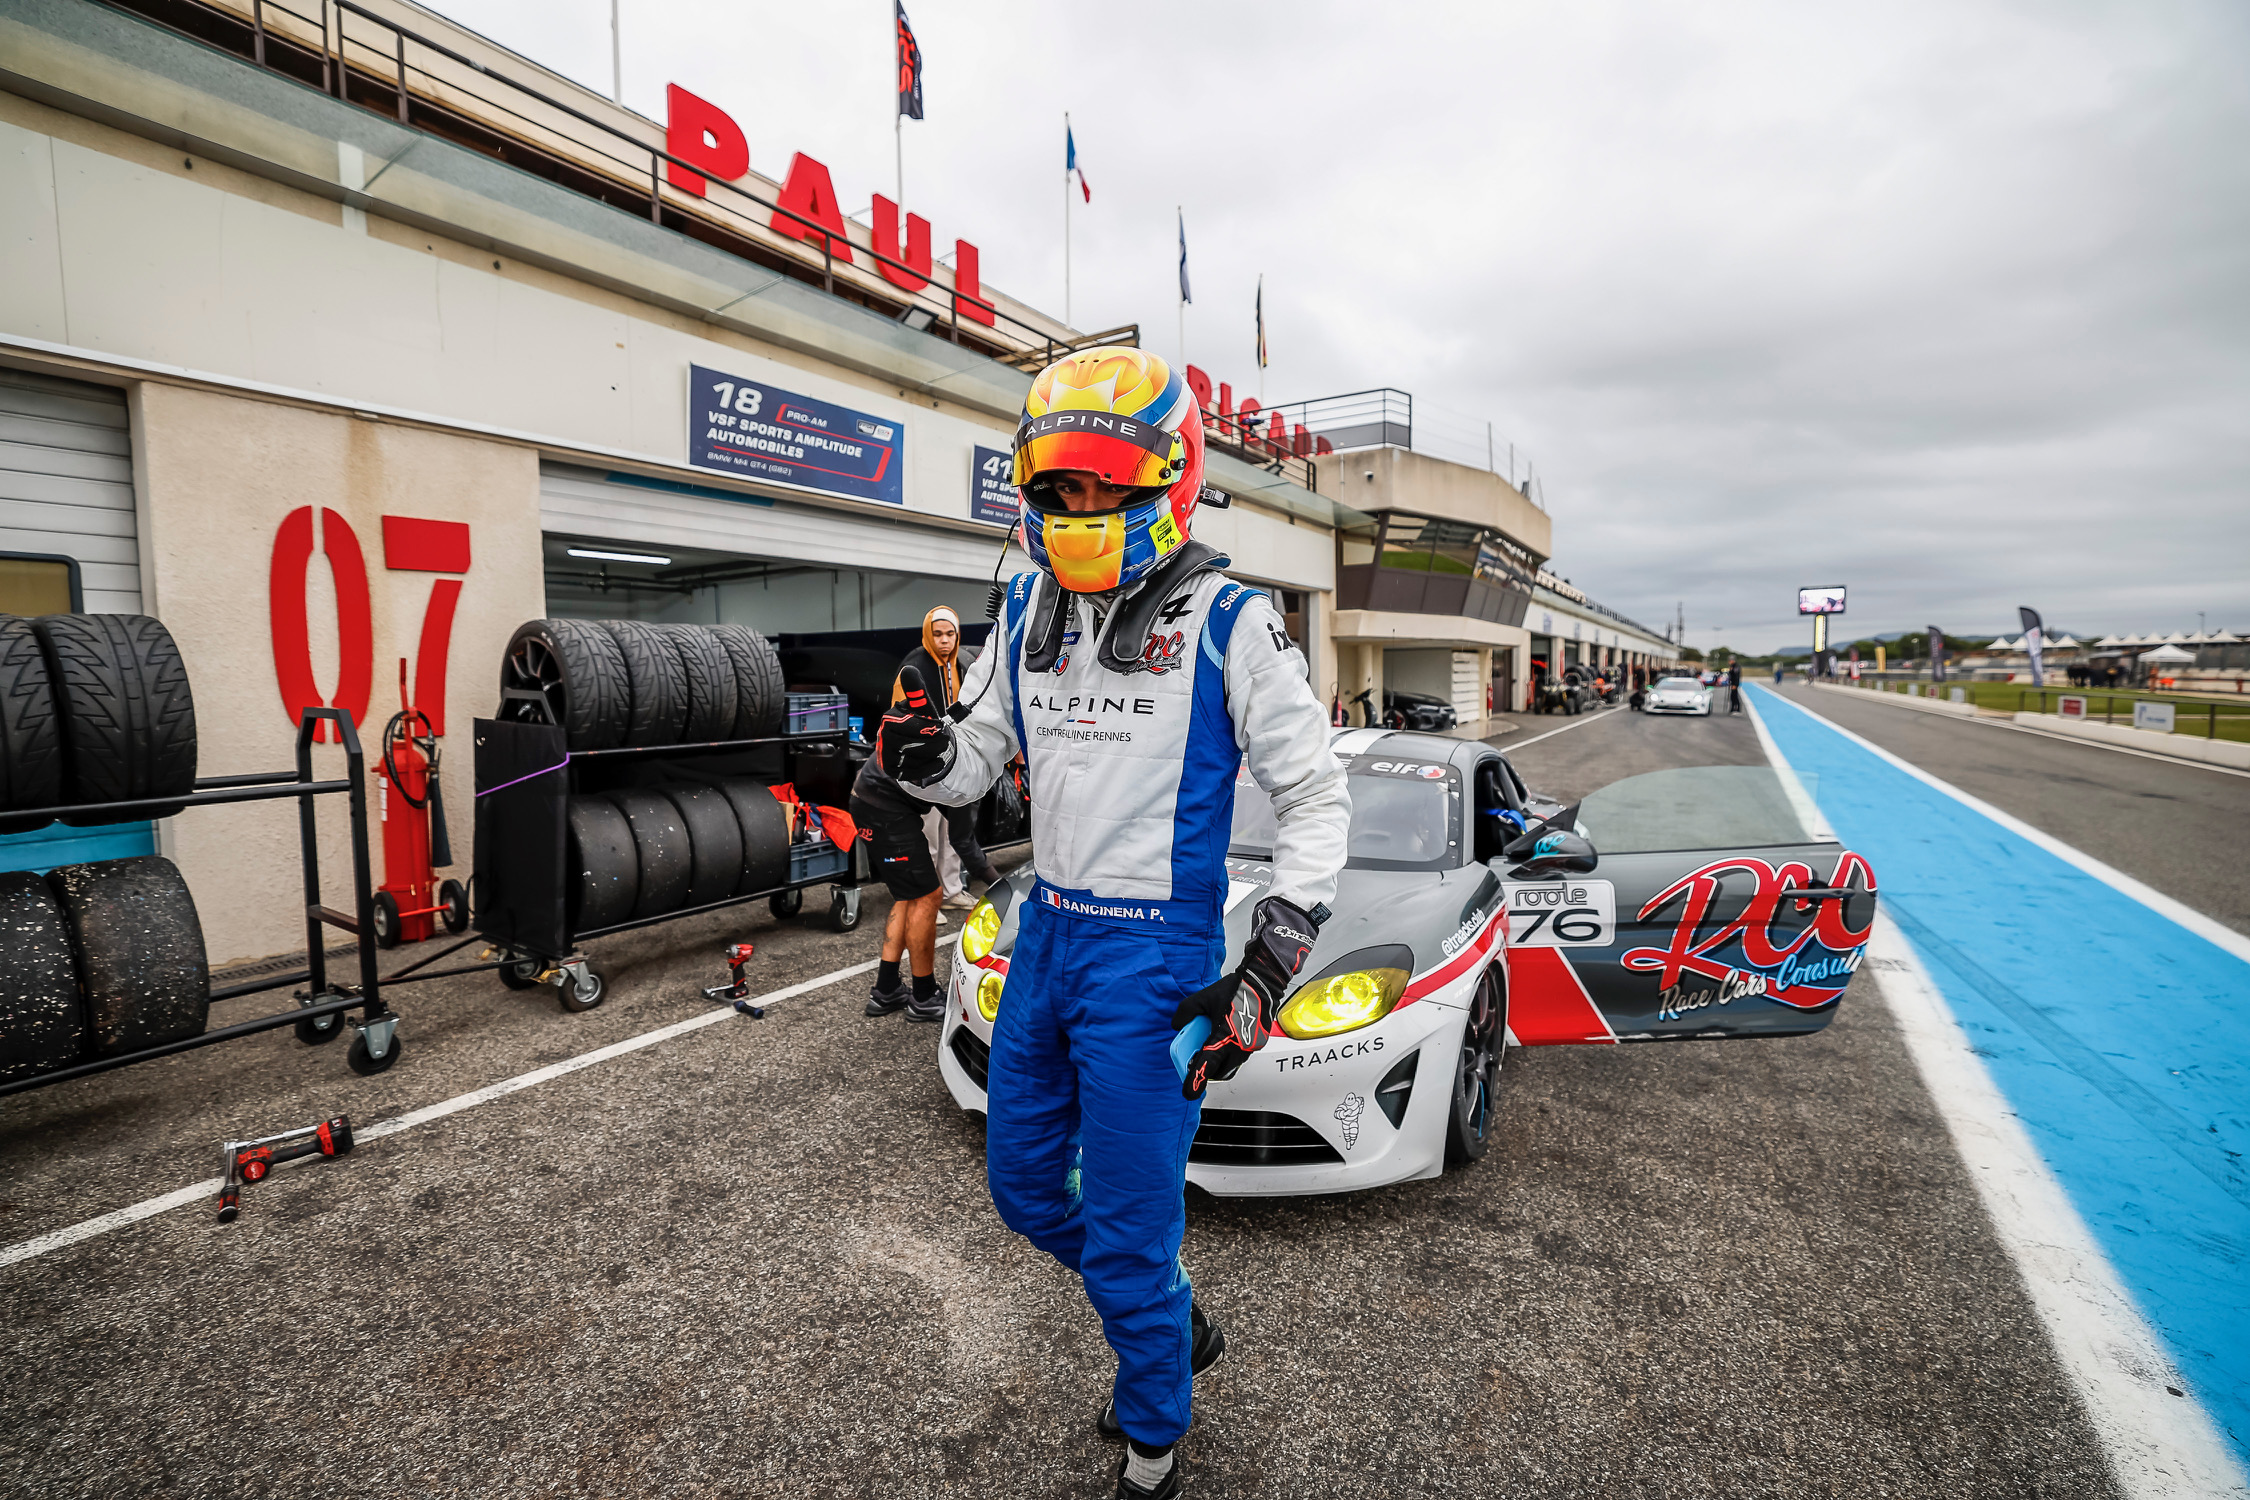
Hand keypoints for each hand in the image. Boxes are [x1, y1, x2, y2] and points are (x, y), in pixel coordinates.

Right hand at [879, 666, 954, 784]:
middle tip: (945, 739)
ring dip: (933, 755)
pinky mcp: (891, 770)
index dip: (928, 728)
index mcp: (889, 719)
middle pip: (912, 744)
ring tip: (940, 749)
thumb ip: (917, 692)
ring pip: (913, 759)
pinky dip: (929, 767)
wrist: (914, 746)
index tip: (939, 727)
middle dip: (933, 743)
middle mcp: (883, 738)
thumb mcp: (920, 709)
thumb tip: (908, 670)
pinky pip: (912, 773)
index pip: (910, 725)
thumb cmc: (918, 724)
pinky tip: (937, 761)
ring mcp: (885, 755)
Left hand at [1171, 895, 1323, 1099]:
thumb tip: (1177, 1025)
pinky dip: (1230, 1052)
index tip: (1188, 1092)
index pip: (1207, 1063)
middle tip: (1197, 1059)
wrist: (1262, 982)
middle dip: (1207, 1069)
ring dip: (1219, 1061)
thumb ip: (1186, 1013)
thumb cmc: (1235, 989)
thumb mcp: (1203, 998)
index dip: (1196, 1079)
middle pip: (1220, 1071)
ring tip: (1211, 1045)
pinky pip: (1240, 1056)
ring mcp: (1251, 1047)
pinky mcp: (1257, 1044)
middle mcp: (1239, 1046)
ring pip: (1231, 1065)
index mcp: (1224, 1036)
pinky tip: (1225, 1037)